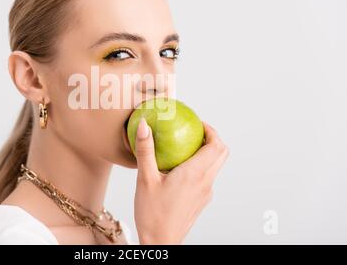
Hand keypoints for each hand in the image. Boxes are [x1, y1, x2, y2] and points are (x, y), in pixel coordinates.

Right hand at [134, 118, 228, 243]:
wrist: (161, 242)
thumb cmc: (152, 214)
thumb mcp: (145, 179)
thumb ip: (145, 150)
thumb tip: (144, 125)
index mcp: (194, 174)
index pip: (217, 145)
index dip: (211, 130)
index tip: (197, 123)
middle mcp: (205, 183)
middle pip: (222, 154)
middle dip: (212, 138)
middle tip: (193, 132)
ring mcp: (206, 193)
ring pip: (216, 166)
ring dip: (207, 153)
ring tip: (184, 147)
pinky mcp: (201, 201)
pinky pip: (206, 177)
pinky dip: (200, 166)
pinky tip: (179, 168)